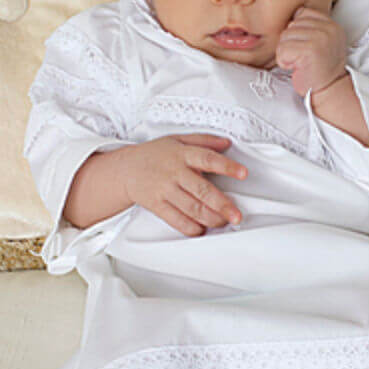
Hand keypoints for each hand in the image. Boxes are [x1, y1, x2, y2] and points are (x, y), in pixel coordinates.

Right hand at [116, 134, 246, 235]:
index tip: (243, 174)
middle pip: (202, 190)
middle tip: (237, 215)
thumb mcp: (178, 140)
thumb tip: (227, 143)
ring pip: (191, 208)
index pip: (208, 158)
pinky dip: (190, 228)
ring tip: (224, 222)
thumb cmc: (155, 154)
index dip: (227, 166)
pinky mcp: (156, 205)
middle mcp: (174, 172)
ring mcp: (164, 190)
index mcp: (182, 154)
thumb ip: (204, 140)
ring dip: (210, 219)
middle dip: (222, 205)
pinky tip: (202, 229)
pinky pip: (175, 219)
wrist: (124, 169)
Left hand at [275, 7, 347, 96]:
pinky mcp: (310, 50)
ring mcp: (320, 39)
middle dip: (292, 43)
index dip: (298, 32)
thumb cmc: (321, 69)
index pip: (302, 13)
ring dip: (287, 53)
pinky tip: (297, 67)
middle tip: (304, 58)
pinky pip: (282, 50)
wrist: (329, 91)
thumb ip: (312, 27)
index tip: (308, 48)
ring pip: (285, 37)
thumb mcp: (323, 42)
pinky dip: (285, 61)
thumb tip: (292, 15)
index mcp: (332, 25)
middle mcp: (329, 29)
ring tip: (301, 63)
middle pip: (291, 25)